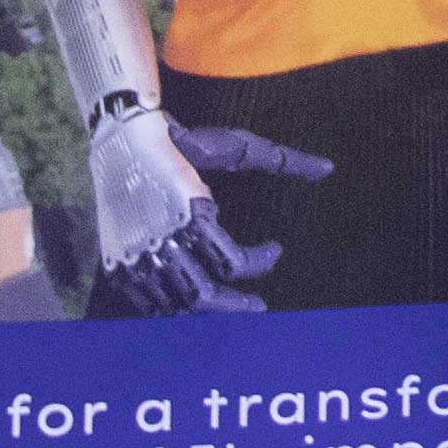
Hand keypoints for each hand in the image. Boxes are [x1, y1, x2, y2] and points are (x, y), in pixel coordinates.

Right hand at [88, 116, 326, 316]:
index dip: (261, 262)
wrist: (123, 138)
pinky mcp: (119, 264)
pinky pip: (149, 303)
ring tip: (227, 306)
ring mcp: (139, 256)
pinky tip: (192, 301)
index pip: (235, 263)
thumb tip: (328, 168)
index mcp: (194, 216)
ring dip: (208, 309)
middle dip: (236, 307)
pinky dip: (174, 307)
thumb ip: (282, 160)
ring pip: (178, 305)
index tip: (276, 250)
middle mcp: (166, 242)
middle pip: (205, 298)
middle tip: (258, 307)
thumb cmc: (186, 141)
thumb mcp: (235, 147)